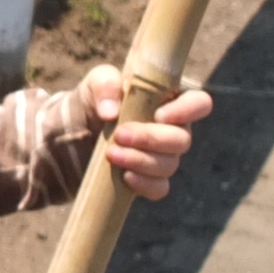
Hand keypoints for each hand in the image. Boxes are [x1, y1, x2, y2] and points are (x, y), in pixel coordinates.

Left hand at [77, 64, 214, 200]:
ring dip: (141, 160)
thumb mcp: (95, 84)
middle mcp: (172, 129)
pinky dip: (144, 184)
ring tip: (111, 153)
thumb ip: (105, 86)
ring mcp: (162, 156)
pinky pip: (159, 188)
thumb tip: (111, 112)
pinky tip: (125, 176)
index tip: (159, 115)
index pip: (199, 104)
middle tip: (120, 134)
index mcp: (169, 101)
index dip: (187, 111)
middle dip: (151, 139)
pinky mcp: (149, 179)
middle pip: (183, 140)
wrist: (74, 132)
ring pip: (169, 164)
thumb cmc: (95, 101)